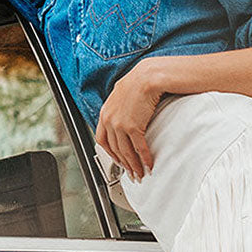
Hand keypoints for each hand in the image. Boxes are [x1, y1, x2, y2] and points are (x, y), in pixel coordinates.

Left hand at [95, 59, 165, 180]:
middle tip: (132, 173)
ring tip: (141, 174)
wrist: (147, 77)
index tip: (118, 161)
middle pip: (115, 150)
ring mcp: (120, 124)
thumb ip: (119, 111)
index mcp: (105, 113)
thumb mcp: (121, 97)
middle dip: (125, 165)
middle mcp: (109, 120)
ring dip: (134, 166)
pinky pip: (139, 149)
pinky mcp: (133, 127)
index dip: (110, 154)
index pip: (102, 140)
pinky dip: (145, 159)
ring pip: (126, 152)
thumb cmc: (138, 83)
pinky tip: (149, 165)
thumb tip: (125, 122)